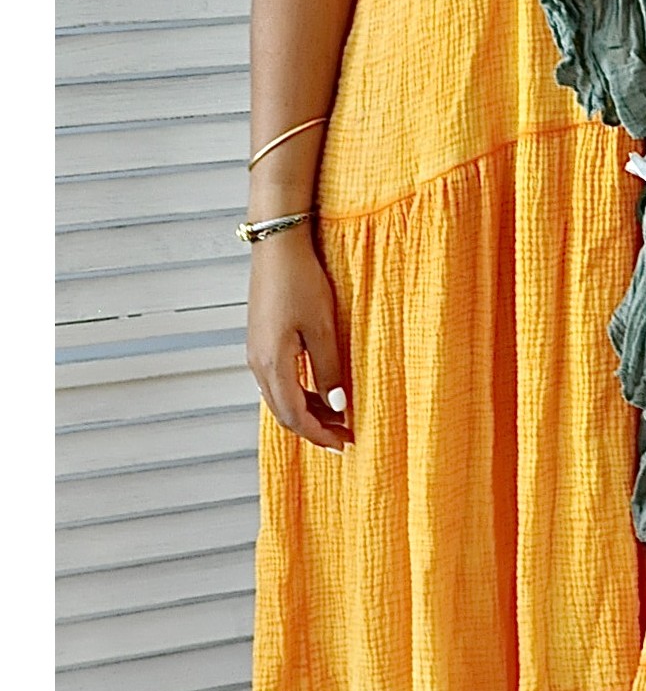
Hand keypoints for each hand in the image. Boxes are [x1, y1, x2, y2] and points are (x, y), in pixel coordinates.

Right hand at [247, 230, 352, 451]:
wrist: (277, 247)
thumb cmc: (300, 281)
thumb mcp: (323, 328)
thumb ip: (329, 369)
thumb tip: (337, 404)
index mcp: (273, 364)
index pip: (295, 416)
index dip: (319, 434)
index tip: (344, 443)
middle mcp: (258, 363)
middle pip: (284, 412)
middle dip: (314, 428)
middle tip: (344, 436)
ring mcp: (256, 352)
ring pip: (279, 397)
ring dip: (306, 411)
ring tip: (336, 415)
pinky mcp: (260, 341)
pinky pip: (276, 381)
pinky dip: (297, 393)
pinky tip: (317, 389)